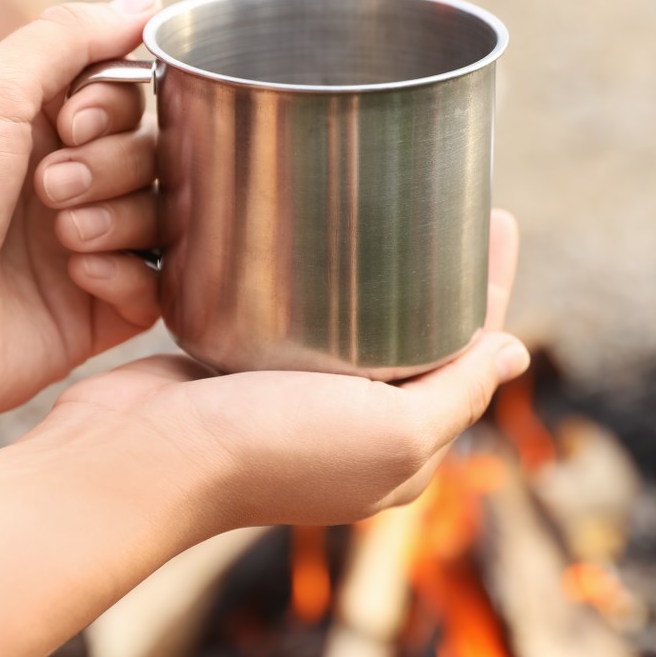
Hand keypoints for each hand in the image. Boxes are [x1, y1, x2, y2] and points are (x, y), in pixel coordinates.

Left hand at [0, 0, 166, 428]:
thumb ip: (69, 36)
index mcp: (40, 128)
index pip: (131, 96)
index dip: (116, 105)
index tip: (69, 122)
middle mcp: (72, 185)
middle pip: (155, 153)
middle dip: (110, 166)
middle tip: (47, 189)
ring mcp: (90, 250)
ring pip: (162, 216)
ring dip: (115, 218)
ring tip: (60, 237)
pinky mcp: (101, 313)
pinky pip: (158, 285)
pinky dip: (124, 275)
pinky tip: (76, 277)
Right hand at [32, 211, 527, 529]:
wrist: (139, 459)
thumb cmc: (267, 451)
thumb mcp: (389, 433)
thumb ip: (457, 394)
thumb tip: (516, 352)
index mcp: (400, 451)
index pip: (467, 357)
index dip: (488, 288)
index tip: (497, 217)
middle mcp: (354, 429)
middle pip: (417, 336)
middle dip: (441, 272)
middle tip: (450, 196)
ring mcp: (296, 401)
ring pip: (358, 323)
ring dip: (382, 270)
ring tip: (394, 201)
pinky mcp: (241, 371)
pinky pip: (296, 319)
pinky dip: (316, 278)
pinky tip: (317, 231)